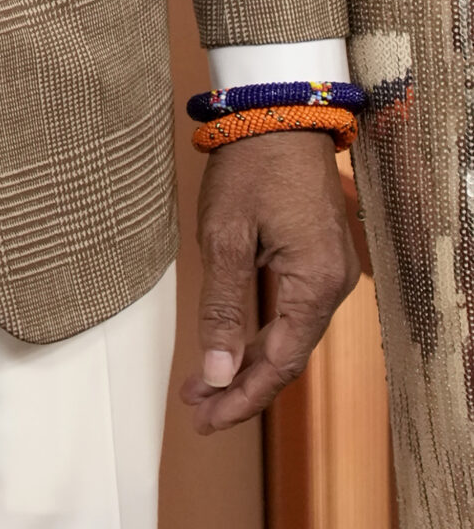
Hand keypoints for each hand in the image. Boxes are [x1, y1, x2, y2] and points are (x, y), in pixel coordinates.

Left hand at [181, 132, 359, 432]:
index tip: (203, 417)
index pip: (278, 364)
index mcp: (315, 286)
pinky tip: (233, 346)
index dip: (240, 397)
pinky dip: (262, 333)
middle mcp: (332, 285)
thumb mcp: (225, 237)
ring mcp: (329, 271)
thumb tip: (215, 371)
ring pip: (289, 336)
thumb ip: (222, 308)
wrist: (278, 111)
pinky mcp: (318, 257)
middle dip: (240, 386)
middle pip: (286, 357)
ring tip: (204, 385)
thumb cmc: (251, 166)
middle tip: (197, 408)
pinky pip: (292, 311)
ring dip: (248, 362)